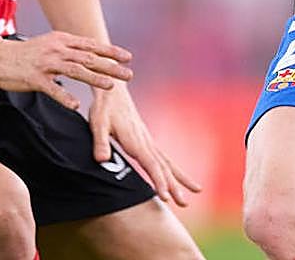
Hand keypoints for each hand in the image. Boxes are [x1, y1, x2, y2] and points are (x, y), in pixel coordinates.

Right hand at [0, 31, 132, 109]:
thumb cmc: (23, 54)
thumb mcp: (49, 45)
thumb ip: (67, 49)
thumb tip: (86, 54)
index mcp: (62, 41)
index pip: (91, 45)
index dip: (110, 51)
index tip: (127, 57)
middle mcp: (57, 49)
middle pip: (89, 58)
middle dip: (111, 66)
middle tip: (129, 74)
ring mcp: (46, 63)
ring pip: (75, 70)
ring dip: (94, 78)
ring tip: (111, 86)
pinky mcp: (34, 78)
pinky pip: (52, 89)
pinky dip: (64, 97)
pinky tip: (76, 105)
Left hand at [90, 83, 202, 205]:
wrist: (114, 91)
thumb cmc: (104, 107)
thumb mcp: (97, 123)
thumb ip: (100, 142)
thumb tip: (102, 160)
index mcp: (135, 140)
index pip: (151, 164)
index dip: (159, 181)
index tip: (166, 197)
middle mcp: (145, 142)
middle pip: (163, 167)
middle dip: (174, 186)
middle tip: (184, 203)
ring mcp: (148, 141)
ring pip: (167, 163)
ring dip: (180, 179)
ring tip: (196, 191)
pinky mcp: (146, 141)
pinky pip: (162, 158)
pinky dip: (172, 170)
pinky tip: (177, 178)